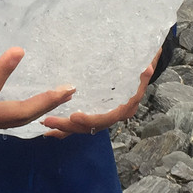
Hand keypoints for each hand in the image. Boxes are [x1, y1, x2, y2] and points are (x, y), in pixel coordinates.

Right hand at [0, 47, 75, 153]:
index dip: (2, 72)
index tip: (19, 50)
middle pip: (15, 116)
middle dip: (43, 104)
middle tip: (69, 88)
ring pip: (15, 121)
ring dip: (42, 109)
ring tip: (65, 94)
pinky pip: (9, 121)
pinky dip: (30, 113)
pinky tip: (43, 105)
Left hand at [39, 48, 159, 138]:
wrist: (141, 67)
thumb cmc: (139, 64)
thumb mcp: (143, 64)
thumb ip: (144, 69)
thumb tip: (147, 69)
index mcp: (125, 106)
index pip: (106, 118)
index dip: (91, 119)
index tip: (75, 116)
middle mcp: (114, 114)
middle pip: (90, 126)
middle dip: (69, 126)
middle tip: (48, 121)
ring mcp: (104, 115)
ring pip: (83, 127)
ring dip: (64, 128)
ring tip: (45, 125)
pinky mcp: (95, 112)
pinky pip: (80, 123)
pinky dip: (66, 126)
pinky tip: (50, 127)